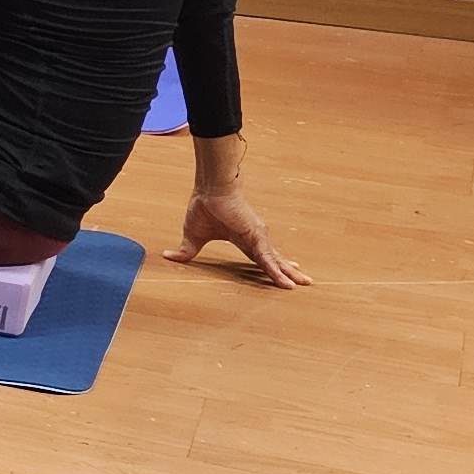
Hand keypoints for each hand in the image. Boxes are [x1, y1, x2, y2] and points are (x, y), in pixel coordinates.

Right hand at [175, 176, 307, 289]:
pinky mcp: (256, 237)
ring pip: (274, 261)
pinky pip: (267, 260)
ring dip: (287, 274)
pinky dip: (276, 271)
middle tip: (304, 281)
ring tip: (302, 284)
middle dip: (288, 271)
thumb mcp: (193, 236)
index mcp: (242, 239)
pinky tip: (285, 281)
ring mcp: (258, 238)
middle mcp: (255, 239)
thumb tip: (169, 257)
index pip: (259, 257)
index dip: (270, 266)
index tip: (283, 273)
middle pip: (273, 259)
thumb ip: (187, 250)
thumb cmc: (204, 207)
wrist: (211, 190)